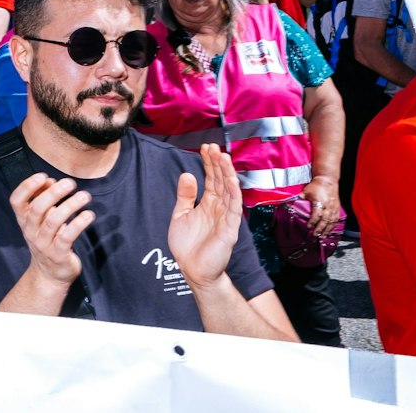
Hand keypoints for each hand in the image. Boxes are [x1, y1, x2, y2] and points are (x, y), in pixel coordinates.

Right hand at [9, 173, 91, 288]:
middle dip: (54, 193)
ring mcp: (43, 244)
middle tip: (70, 183)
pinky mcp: (58, 254)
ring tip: (85, 196)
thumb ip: (44, 200)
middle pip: (37, 208)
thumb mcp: (41, 221)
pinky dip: (78, 224)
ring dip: (70, 206)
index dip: (27, 187)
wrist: (49, 274)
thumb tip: (51, 181)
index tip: (43, 176)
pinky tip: (89, 215)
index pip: (16, 201)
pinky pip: (67, 236)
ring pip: (53, 221)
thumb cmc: (47, 239)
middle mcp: (30, 231)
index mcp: (24, 220)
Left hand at [166, 144, 243, 289]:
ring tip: (223, 157)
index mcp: (208, 203)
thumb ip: (185, 196)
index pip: (211, 178)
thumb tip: (188, 174)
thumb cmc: (187, 244)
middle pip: (221, 181)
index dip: (209, 163)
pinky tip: (231, 180)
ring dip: (227, 174)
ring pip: (230, 191)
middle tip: (214, 146)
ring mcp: (226, 217)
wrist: (191, 269)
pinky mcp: (230, 229)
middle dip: (218, 163)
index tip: (206, 147)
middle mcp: (219, 207)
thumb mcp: (180, 215)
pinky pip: (234, 209)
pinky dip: (233, 194)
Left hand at [301, 177, 342, 236]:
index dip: (312, 222)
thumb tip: (292, 202)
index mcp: (320, 202)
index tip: (308, 227)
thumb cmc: (317, 185)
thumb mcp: (306, 191)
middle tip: (315, 235)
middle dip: (320, 229)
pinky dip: (333, 225)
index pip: (316, 215)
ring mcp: (334, 208)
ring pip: (331, 222)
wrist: (328, 180)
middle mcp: (328, 206)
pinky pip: (336, 219)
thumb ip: (300, 198)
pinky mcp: (337, 208)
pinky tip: (330, 230)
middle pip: (325, 221)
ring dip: (327, 230)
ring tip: (323, 236)